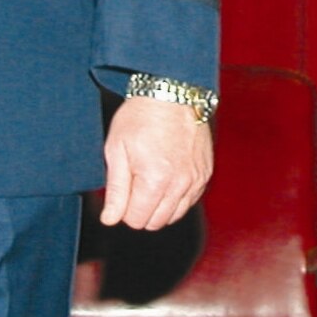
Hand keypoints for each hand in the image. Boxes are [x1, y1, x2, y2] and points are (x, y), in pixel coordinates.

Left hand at [102, 95, 213, 229]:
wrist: (171, 93)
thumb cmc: (139, 118)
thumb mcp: (116, 150)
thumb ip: (115, 190)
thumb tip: (110, 220)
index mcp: (155, 180)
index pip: (136, 220)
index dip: (123, 208)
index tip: (122, 187)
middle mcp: (180, 184)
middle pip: (156, 222)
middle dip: (141, 209)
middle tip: (134, 182)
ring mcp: (196, 179)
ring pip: (174, 215)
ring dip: (159, 205)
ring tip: (150, 178)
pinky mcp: (205, 173)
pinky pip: (189, 201)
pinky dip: (176, 197)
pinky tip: (166, 176)